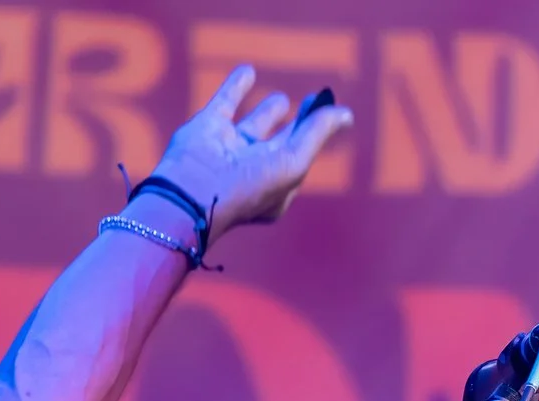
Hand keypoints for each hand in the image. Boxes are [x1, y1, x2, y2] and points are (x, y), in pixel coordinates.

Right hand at [146, 66, 352, 239]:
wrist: (193, 191)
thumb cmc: (249, 184)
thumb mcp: (294, 161)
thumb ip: (317, 133)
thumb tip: (345, 113)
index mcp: (276, 186)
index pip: (301, 155)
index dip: (316, 133)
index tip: (332, 110)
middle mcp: (253, 169)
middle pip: (281, 141)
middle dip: (297, 123)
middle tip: (313, 100)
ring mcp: (229, 149)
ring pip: (253, 126)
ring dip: (267, 112)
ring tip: (282, 99)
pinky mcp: (207, 129)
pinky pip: (225, 102)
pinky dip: (236, 86)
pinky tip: (247, 71)